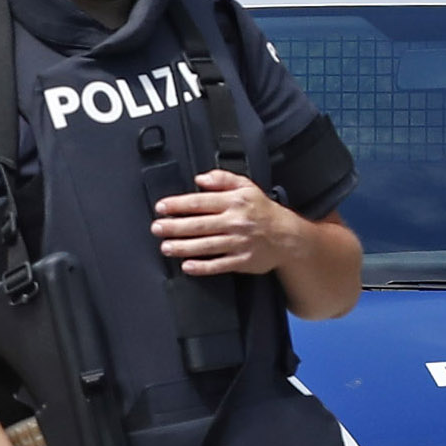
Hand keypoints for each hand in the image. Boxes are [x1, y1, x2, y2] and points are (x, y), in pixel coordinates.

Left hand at [152, 167, 298, 276]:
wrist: (288, 237)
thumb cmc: (263, 212)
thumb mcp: (247, 187)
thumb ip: (223, 179)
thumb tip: (200, 179)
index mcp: (235, 202)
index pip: (201, 202)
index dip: (178, 205)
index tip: (161, 207)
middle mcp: (236, 222)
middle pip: (200, 225)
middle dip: (175, 227)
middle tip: (157, 228)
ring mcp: (239, 242)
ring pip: (206, 245)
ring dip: (183, 247)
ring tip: (166, 247)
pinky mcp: (243, 260)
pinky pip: (219, 265)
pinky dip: (203, 267)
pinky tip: (187, 266)